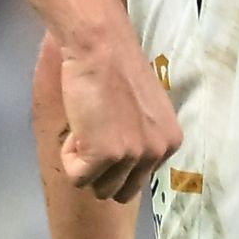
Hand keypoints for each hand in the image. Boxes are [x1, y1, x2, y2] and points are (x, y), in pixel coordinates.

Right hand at [55, 37, 179, 201]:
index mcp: (171, 142)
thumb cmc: (116, 68)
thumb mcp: (146, 109)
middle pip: (122, 191)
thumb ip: (142, 136)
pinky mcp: (105, 156)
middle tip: (92, 135)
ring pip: (99, 188)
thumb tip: (126, 160)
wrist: (100, 47)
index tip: (108, 130)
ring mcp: (133, 156)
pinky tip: (76, 128)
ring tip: (85, 128)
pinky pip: (78, 178)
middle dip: (101, 172)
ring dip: (84, 163)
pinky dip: (68, 157)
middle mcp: (158, 153)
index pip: (140, 177)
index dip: (116, 159)